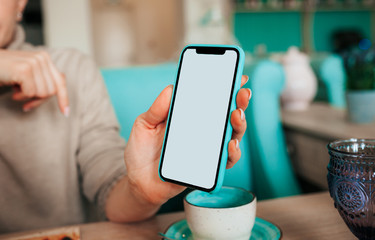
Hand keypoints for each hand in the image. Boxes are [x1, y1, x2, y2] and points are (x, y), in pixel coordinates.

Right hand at [0, 49, 68, 114]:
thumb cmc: (4, 72)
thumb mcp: (27, 75)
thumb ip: (43, 79)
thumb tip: (61, 86)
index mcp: (45, 58)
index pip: (60, 81)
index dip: (64, 98)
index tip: (65, 113)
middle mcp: (42, 58)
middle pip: (52, 91)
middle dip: (38, 100)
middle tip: (25, 101)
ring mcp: (35, 62)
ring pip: (43, 93)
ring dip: (28, 97)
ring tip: (16, 90)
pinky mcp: (25, 69)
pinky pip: (32, 93)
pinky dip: (21, 96)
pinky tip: (12, 89)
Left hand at [123, 75, 250, 205]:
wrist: (138, 181)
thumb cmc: (141, 150)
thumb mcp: (144, 124)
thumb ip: (157, 108)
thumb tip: (171, 88)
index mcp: (189, 116)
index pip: (211, 100)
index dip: (226, 88)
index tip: (237, 76)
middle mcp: (202, 131)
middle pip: (227, 115)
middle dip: (239, 102)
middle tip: (242, 93)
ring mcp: (206, 148)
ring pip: (232, 135)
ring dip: (239, 124)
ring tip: (236, 115)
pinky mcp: (207, 167)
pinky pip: (225, 161)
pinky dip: (232, 153)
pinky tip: (230, 145)